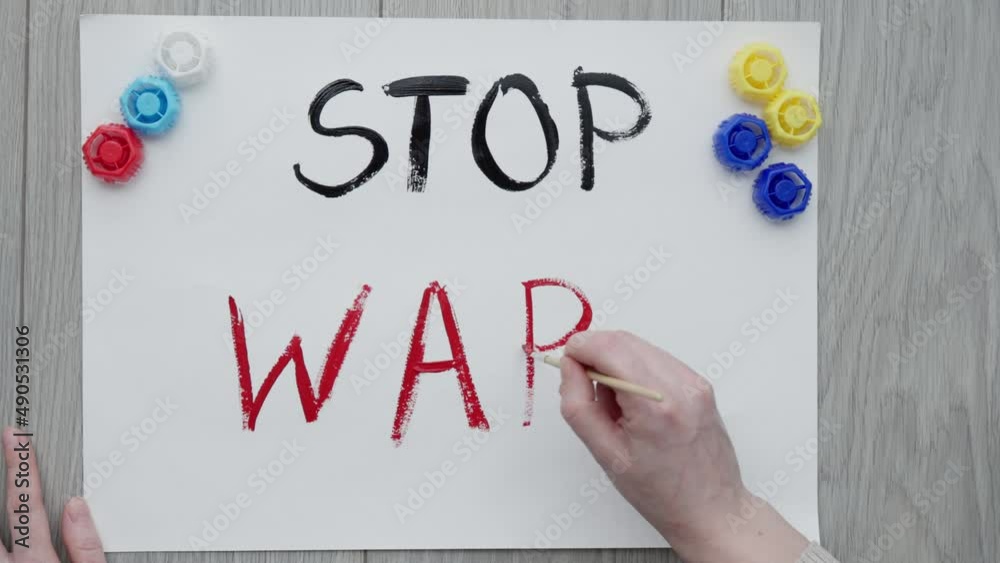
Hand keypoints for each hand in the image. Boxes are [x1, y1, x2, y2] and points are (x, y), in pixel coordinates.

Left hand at [3, 427, 106, 562]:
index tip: (16, 441)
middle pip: (4, 512)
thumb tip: (77, 507)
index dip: (22, 467)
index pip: (27, 503)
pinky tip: (4, 521)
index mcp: (37, 561)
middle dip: (7, 477)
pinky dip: (0, 531)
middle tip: (5, 447)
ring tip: (3, 480)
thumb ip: (86, 545)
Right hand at [559, 331, 807, 562]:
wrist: (710, 509)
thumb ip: (579, 406)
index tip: (566, 364)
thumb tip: (569, 367)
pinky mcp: (700, 384)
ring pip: (639, 346)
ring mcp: (694, 382)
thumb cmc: (660, 492)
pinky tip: (634, 402)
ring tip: (613, 403)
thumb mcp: (606, 454)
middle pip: (623, 340)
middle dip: (593, 351)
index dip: (579, 349)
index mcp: (655, 407)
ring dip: (615, 361)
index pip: (608, 349)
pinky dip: (636, 369)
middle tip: (581, 381)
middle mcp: (680, 387)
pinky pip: (657, 359)